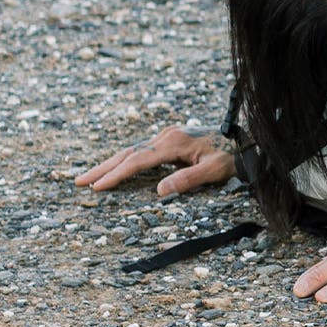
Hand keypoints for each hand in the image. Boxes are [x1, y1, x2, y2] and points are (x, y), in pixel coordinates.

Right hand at [75, 124, 236, 195]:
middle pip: (128, 152)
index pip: (137, 160)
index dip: (116, 175)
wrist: (247, 140)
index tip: (97, 187)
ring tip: (89, 177)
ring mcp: (168, 135)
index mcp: (174, 142)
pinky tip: (116, 169)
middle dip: (102, 168)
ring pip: (132, 150)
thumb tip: (159, 191)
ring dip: (110, 164)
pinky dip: (124, 160)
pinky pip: (141, 151)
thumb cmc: (233, 157)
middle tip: (78, 182)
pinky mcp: (171, 139)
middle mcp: (167, 135)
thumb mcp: (215, 170)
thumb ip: (188, 179)